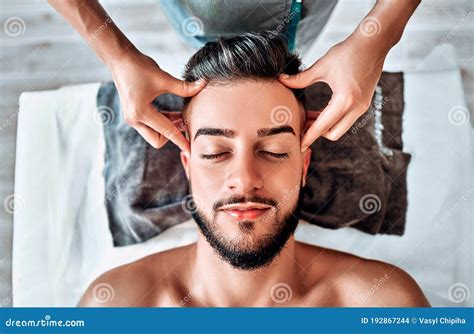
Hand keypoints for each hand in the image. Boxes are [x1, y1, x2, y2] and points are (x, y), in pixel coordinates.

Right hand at [111, 52, 205, 151]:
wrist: (120, 59)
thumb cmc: (139, 67)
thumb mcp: (164, 78)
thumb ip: (185, 87)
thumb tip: (204, 84)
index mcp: (141, 112)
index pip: (166, 132)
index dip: (181, 141)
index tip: (191, 150)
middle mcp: (134, 119)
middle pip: (158, 140)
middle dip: (172, 135)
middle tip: (186, 122)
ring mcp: (132, 118)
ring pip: (154, 134)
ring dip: (168, 127)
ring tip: (181, 116)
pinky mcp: (133, 114)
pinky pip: (150, 126)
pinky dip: (162, 122)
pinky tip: (173, 114)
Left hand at [279, 35, 386, 150]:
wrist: (374, 43)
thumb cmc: (347, 52)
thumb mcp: (321, 66)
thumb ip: (300, 79)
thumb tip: (281, 80)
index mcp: (344, 101)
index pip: (322, 127)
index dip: (308, 137)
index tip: (298, 146)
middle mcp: (356, 108)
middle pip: (333, 134)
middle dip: (316, 134)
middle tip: (301, 125)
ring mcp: (362, 107)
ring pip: (340, 128)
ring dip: (325, 126)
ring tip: (309, 116)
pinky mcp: (364, 103)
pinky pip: (346, 119)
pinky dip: (333, 119)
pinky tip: (321, 111)